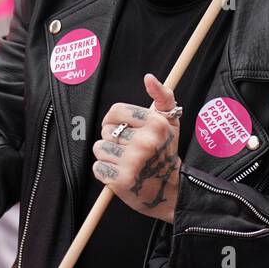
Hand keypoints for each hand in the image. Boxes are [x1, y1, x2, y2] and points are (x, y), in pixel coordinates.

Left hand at [94, 74, 181, 223]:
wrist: (170, 190)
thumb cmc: (166, 152)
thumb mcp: (170, 121)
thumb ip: (162, 95)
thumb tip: (148, 77)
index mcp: (155, 124)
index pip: (115, 111)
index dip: (114, 119)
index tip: (124, 128)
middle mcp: (145, 142)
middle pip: (106, 130)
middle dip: (113, 138)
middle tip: (129, 149)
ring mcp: (132, 162)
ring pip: (99, 148)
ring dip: (107, 155)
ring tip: (124, 161)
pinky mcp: (121, 180)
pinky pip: (97, 167)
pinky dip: (105, 171)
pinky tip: (120, 173)